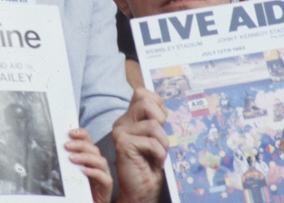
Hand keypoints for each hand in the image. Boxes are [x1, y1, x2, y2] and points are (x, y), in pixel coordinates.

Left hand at [65, 128, 111, 202]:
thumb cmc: (79, 191)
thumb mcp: (71, 173)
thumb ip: (67, 162)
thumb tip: (54, 150)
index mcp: (90, 159)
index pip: (89, 141)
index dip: (82, 134)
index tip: (70, 131)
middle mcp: (98, 165)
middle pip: (94, 149)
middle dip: (80, 144)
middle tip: (66, 145)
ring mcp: (104, 175)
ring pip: (100, 161)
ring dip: (86, 157)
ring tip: (72, 158)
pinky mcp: (106, 187)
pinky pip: (104, 177)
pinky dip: (94, 172)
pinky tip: (83, 171)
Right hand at [113, 88, 168, 202]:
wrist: (143, 190)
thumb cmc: (151, 164)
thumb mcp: (157, 136)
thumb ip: (156, 118)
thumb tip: (164, 105)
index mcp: (129, 118)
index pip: (142, 93)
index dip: (158, 105)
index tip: (162, 124)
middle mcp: (122, 122)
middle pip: (145, 101)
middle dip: (161, 120)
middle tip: (160, 140)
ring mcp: (120, 132)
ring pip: (153, 124)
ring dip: (163, 143)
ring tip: (158, 155)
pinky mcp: (122, 143)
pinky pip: (151, 141)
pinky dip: (159, 154)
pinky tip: (154, 163)